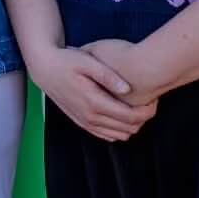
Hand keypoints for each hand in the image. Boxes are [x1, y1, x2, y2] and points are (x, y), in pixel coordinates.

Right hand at [28, 44, 157, 142]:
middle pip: (128, 128)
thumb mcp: (87, 61)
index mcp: (94, 101)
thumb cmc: (66, 61)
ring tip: (137, 107)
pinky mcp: (82, 123)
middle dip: (143, 118)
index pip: (130, 116)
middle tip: (150, 102)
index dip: (148, 111)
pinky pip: (108, 136)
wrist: (44, 69)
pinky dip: (120, 129)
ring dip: (132, 125)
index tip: (154, 99)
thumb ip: (108, 75)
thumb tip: (128, 89)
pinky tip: (123, 114)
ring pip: (120, 135)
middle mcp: (90, 116)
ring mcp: (85, 122)